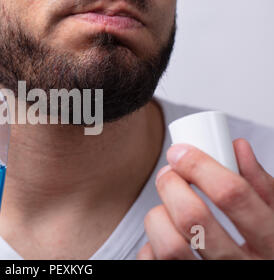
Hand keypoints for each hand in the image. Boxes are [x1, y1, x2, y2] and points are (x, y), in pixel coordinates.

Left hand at [137, 138, 273, 259]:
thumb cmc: (268, 249)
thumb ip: (260, 185)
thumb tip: (237, 148)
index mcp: (271, 242)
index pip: (232, 195)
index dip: (200, 166)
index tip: (181, 153)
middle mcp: (242, 266)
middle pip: (193, 218)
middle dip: (171, 186)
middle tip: (169, 174)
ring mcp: (212, 278)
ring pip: (169, 245)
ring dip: (159, 216)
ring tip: (165, 208)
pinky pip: (154, 262)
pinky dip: (152, 244)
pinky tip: (166, 235)